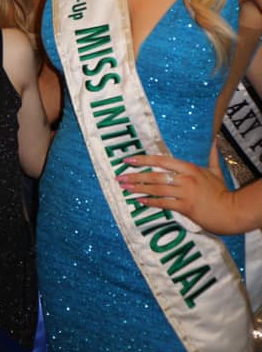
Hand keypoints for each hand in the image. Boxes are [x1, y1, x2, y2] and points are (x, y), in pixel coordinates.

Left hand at [117, 143, 237, 233]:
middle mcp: (184, 178)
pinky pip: (164, 204)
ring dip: (138, 189)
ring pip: (156, 189)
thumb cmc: (222, 191)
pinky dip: (150, 202)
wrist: (231, 211)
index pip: (161, 160)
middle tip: (119, 177)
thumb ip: (212, 155)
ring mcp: (184, 193)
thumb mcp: (215, 171)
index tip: (128, 160)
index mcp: (189, 168)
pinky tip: (139, 201)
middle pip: (155, 175)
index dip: (143, 159)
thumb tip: (215, 140)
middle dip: (135, 176)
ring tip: (124, 188)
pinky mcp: (185, 207)